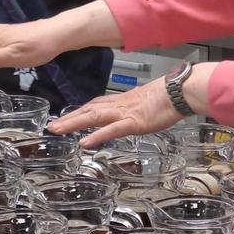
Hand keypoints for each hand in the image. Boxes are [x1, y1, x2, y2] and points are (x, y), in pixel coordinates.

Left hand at [48, 61, 214, 147]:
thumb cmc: (170, 96)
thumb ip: (139, 108)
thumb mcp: (149, 102)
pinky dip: (97, 136)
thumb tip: (138, 112)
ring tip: (57, 130)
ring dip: (74, 123)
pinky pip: (111, 130)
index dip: (80, 110)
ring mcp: (125, 114)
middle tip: (52, 126)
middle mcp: (119, 106)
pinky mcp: (133, 123)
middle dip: (69, 118)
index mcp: (123, 101)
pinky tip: (84, 143)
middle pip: (89, 110)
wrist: (180, 91)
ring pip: (94, 117)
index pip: (96, 104)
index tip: (67, 115)